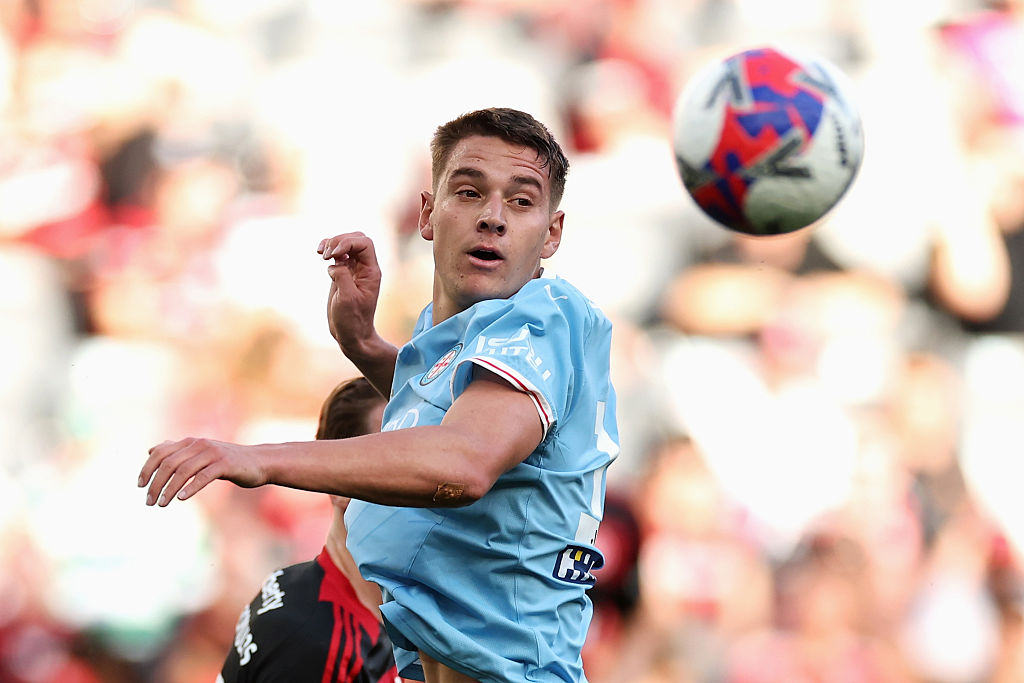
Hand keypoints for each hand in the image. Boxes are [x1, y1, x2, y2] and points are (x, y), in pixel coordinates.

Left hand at [138, 438, 266, 505]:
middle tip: (148, 501)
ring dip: (169, 489)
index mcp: (191, 442)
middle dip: (155, 483)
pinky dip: (190, 487)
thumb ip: (177, 451)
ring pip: (183, 471)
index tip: (139, 485)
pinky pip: (203, 476)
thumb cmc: (228, 461)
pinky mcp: (225, 464)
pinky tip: (181, 498)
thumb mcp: (201, 454)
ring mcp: (213, 453)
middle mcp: (200, 444)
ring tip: (161, 504)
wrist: (259, 462)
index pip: (161, 452)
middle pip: (169, 463)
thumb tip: (151, 450)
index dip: (147, 468)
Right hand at [317, 232, 382, 352]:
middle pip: (356, 239)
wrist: (351, 335)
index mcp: (371, 272)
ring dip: (332, 243)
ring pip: (346, 244)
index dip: (348, 242)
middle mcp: (364, 268)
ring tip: (321, 254)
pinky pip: (337, 254)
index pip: (365, 244)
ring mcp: (353, 270)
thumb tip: (335, 263)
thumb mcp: (347, 299)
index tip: (333, 255)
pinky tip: (319, 252)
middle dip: (339, 240)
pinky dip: (328, 249)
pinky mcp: (342, 274)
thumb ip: (342, 276)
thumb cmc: (352, 320)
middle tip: (326, 255)